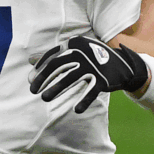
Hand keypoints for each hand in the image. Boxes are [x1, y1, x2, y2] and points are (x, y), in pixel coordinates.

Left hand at [28, 36, 148, 112]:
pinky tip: (76, 110)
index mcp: (74, 43)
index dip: (40, 69)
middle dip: (43, 79)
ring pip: (71, 78)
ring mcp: (94, 65)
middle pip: (58, 66)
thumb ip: (53, 56)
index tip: (30, 80)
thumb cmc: (92, 58)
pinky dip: (84, 101)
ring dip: (56, 89)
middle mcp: (82, 52)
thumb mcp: (73, 52)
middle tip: (33, 91)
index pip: (52, 56)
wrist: (123, 64)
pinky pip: (91, 91)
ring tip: (44, 98)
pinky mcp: (104, 78)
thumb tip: (29, 60)